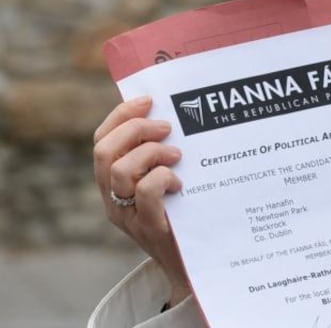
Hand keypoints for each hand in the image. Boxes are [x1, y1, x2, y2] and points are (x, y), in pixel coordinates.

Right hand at [93, 96, 190, 305]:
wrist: (194, 265)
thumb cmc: (185, 215)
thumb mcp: (167, 181)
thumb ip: (162, 155)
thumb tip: (174, 116)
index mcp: (113, 182)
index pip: (101, 140)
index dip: (121, 115)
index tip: (148, 101)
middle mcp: (113, 199)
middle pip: (103, 152)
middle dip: (135, 129)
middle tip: (167, 127)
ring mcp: (128, 215)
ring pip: (118, 171)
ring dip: (151, 153)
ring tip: (177, 156)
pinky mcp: (149, 228)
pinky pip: (144, 193)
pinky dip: (162, 178)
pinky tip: (180, 183)